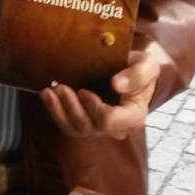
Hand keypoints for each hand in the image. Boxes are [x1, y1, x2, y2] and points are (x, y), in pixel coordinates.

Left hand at [39, 50, 160, 140]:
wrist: (130, 71)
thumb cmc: (139, 68)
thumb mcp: (147, 65)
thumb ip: (137, 74)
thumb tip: (116, 85)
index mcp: (133, 115)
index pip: (110, 120)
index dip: (95, 109)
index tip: (83, 91)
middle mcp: (115, 127)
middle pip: (89, 127)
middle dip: (72, 108)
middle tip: (61, 87)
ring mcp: (98, 127)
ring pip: (74, 129)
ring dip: (58, 111)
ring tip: (49, 91)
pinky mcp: (84, 122)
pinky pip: (66, 124)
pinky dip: (54, 111)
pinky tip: (46, 95)